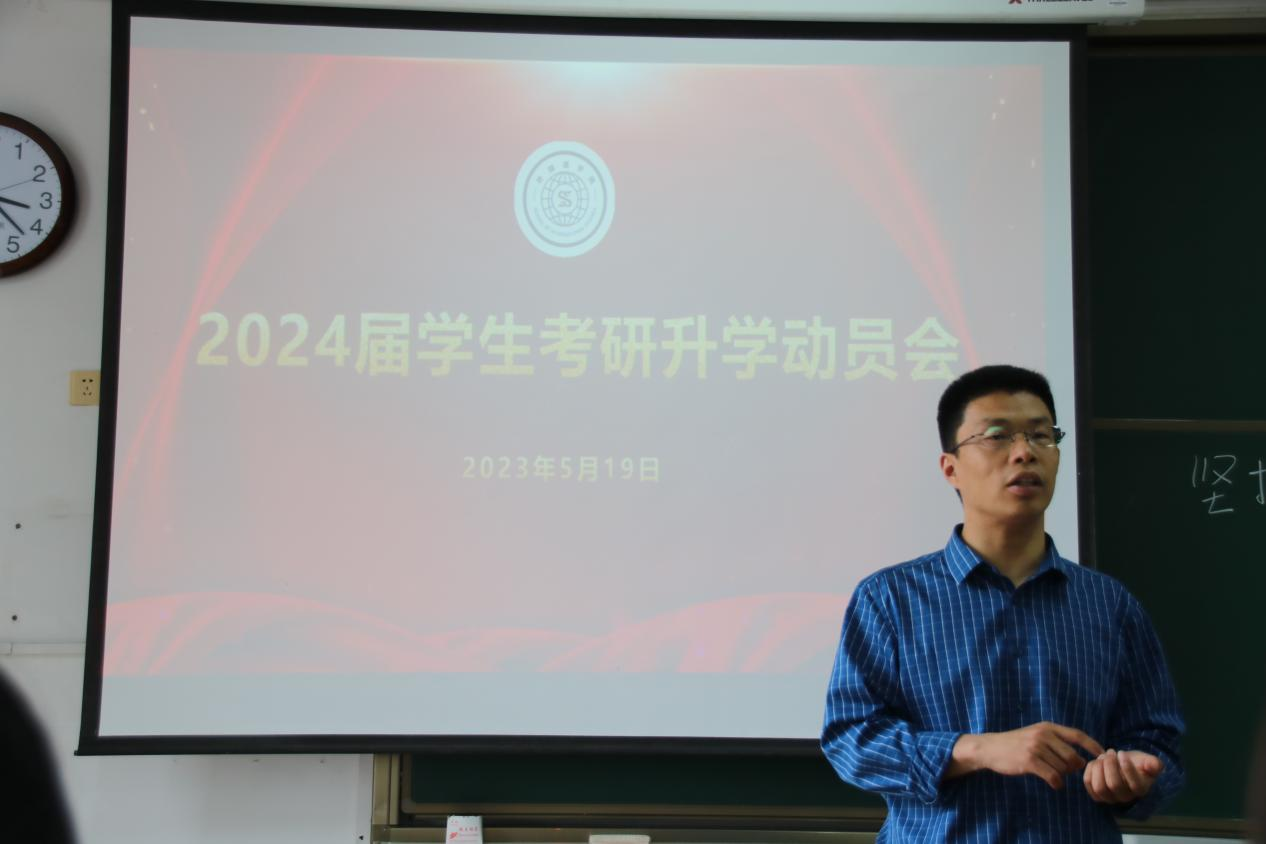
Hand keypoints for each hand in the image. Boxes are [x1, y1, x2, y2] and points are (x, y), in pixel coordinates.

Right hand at [949, 721, 1104, 789]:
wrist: (990, 748)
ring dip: (1062, 775)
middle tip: (1064, 771)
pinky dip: (1056, 783)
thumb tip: (1079, 758)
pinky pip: (1053, 776)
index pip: (1077, 735)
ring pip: (1063, 768)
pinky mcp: (1029, 761)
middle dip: (1073, 767)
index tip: (1103, 754)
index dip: (1093, 745)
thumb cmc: (1015, 743)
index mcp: (1048, 727)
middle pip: (1073, 756)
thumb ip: (1055, 741)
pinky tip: (1053, 784)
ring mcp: (1036, 747)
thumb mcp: (1035, 734)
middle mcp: (1043, 735)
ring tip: (1052, 774)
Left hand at [1083, 748, 1161, 803]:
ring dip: (1098, 767)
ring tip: (1102, 756)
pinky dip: (1089, 770)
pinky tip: (1096, 762)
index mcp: (1141, 790)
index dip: (1127, 768)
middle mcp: (1125, 798)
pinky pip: (1088, 783)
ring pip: (1099, 787)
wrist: (1123, 765)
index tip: (1121, 752)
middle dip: (1110, 764)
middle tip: (1110, 752)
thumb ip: (1153, 763)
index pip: (1135, 785)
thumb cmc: (1137, 763)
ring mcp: (1110, 798)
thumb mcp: (1147, 760)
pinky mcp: (1096, 795)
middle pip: (1114, 785)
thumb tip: (1154, 766)